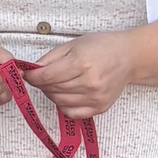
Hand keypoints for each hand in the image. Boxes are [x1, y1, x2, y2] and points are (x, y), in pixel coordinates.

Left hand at [21, 31, 135, 120]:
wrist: (129, 57)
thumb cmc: (102, 47)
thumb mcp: (73, 44)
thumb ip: (50, 58)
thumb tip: (32, 70)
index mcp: (81, 63)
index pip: (46, 76)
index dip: (32, 77)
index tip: (28, 74)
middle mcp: (89, 82)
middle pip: (52, 89)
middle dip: (41, 83)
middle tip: (41, 76)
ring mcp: (96, 97)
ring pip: (59, 101)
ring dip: (51, 93)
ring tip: (55, 83)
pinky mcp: (100, 107)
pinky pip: (72, 113)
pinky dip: (63, 106)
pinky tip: (65, 95)